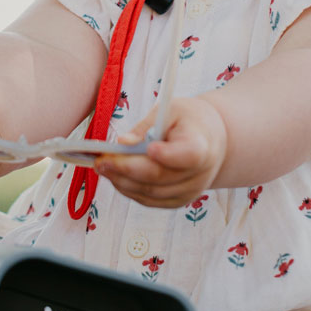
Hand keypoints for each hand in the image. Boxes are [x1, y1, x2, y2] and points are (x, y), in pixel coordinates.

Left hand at [98, 97, 226, 208]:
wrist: (210, 140)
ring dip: (122, 181)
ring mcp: (189, 192)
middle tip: (101, 160)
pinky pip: (149, 200)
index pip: (188, 155)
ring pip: (150, 193)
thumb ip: (146, 125)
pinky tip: (114, 176)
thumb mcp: (171, 109)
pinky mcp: (177, 201)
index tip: (148, 148)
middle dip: (126, 169)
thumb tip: (122, 142)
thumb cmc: (187, 120)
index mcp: (202, 147)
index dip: (167, 155)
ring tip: (101, 167)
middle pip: (159, 177)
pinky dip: (129, 189)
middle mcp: (199, 175)